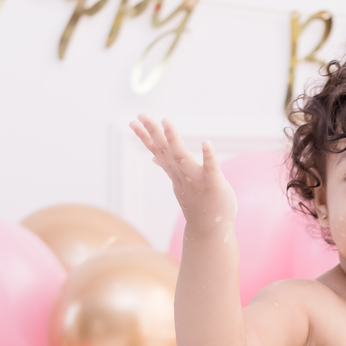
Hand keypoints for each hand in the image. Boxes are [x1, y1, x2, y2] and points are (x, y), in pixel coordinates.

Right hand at [129, 114, 236, 228]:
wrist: (210, 230)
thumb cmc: (198, 204)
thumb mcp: (179, 183)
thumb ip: (168, 168)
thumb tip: (154, 157)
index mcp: (175, 172)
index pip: (157, 151)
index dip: (145, 136)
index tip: (132, 122)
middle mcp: (182, 174)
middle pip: (165, 150)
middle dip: (153, 132)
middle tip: (141, 115)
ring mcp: (197, 179)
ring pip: (182, 157)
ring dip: (173, 140)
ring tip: (166, 121)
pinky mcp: (214, 184)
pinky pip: (211, 168)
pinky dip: (208, 156)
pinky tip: (206, 142)